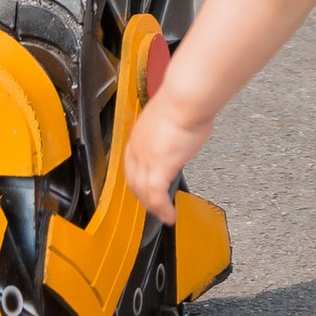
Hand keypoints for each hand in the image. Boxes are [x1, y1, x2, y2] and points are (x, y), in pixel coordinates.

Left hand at [125, 83, 209, 221]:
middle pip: (133, 181)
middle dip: (142, 197)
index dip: (137, 180)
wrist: (185, 99)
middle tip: (153, 206)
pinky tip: (169, 215)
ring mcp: (146, 159)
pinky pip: (156, 197)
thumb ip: (169, 133)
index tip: (144, 187)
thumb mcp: (170, 119)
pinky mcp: (159, 168)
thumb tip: (177, 138)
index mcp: (138, 136)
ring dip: (152, 207)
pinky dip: (162, 209)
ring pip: (143, 192)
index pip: (131, 165)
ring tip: (162, 216)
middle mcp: (137, 148)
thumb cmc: (183, 102)